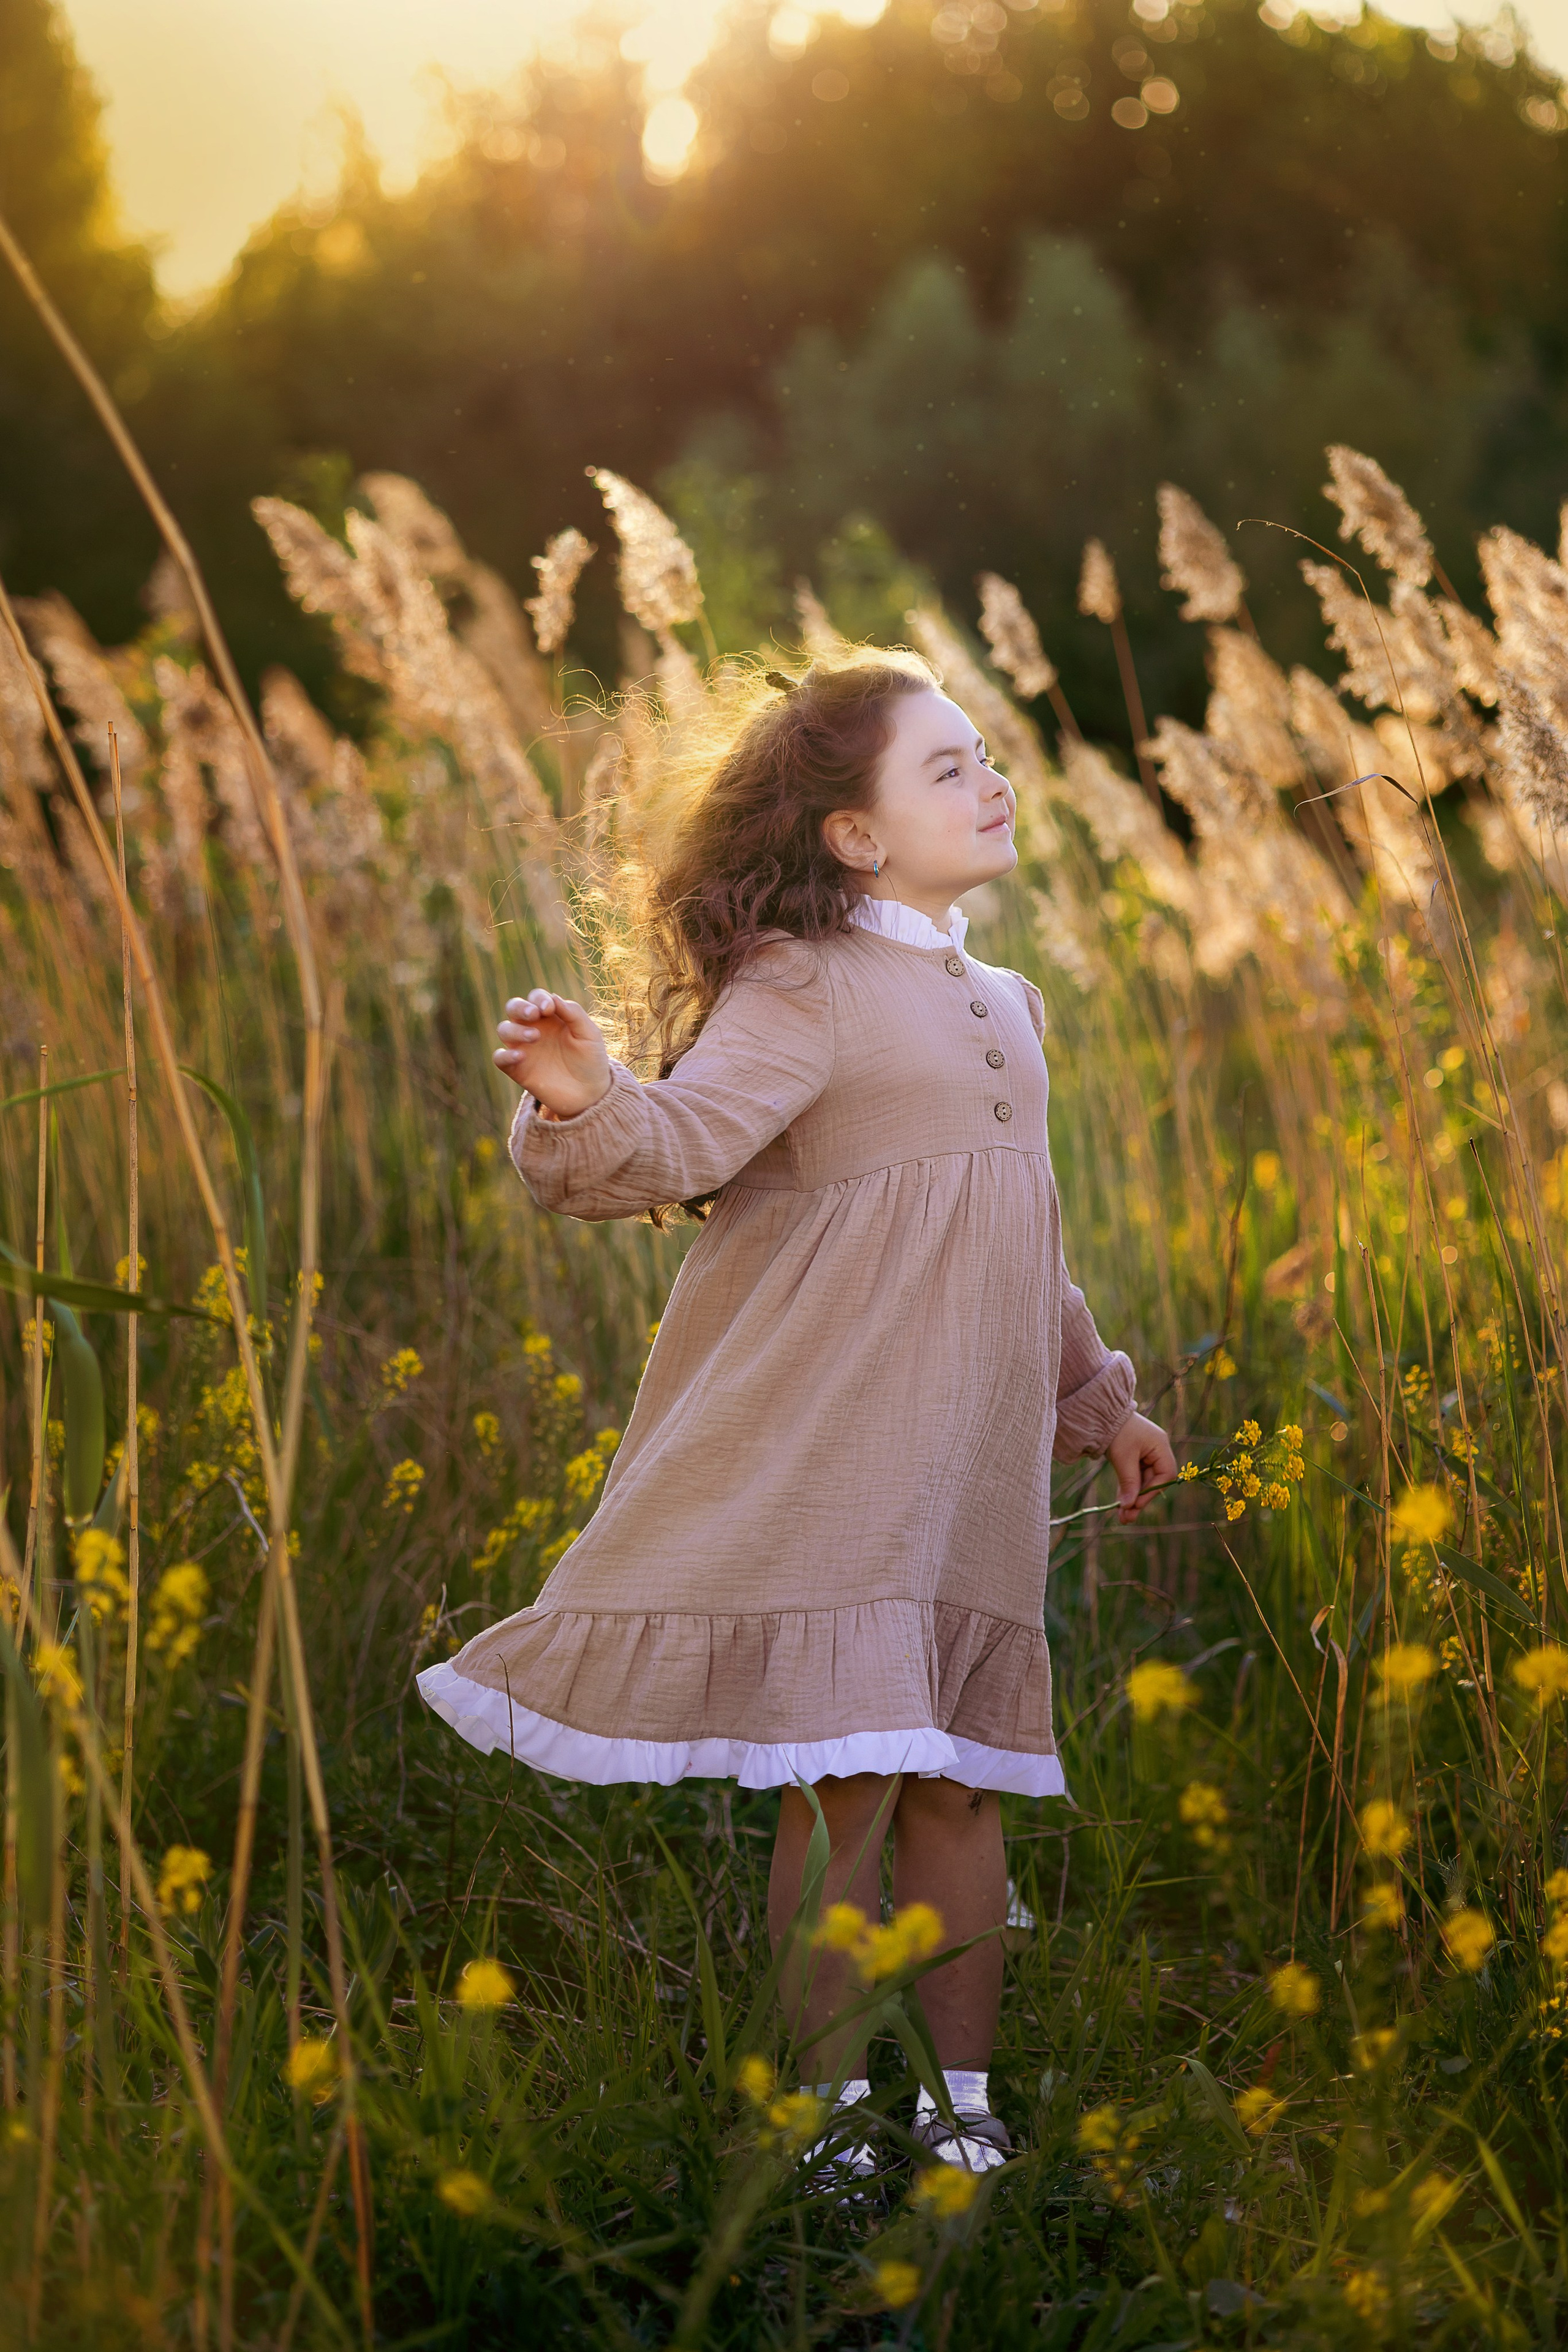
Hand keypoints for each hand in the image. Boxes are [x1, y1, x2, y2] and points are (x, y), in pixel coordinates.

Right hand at [494, 990, 612, 1119]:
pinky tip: (520, 1056)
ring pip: (504, 1030)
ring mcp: (524, 1048)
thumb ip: (574, 1014)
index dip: (539, 998)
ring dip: (515, 1029)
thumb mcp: (589, 1034)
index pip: (536, 998)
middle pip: (514, 1008)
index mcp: (550, 1017)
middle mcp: (533, 1028)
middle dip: (519, 1007)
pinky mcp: (518, 1070)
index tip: (549, 1008)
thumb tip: (553, 998)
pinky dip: (504, 1055)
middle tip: (533, 1014)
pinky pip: (499, 1058)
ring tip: (535, 1037)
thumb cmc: (591, 1059)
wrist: (590, 1093)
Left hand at [1106, 1411, 1177, 1523]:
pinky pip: (1134, 1477)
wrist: (1100, 1414)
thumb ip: (1129, 1482)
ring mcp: (1146, 1454)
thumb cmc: (1116, 1432)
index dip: (1152, 1491)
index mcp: (1160, 1446)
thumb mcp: (1123, 1458)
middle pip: (1153, 1481)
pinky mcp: (1134, 1458)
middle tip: (1127, 1518)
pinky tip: (1121, 1505)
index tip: (1136, 1504)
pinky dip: (1128, 1490)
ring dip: (1133, 1498)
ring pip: (1143, 1482)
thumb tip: (1130, 1507)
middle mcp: (1157, 1451)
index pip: (1165, 1475)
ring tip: (1122, 1518)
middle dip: (1140, 1499)